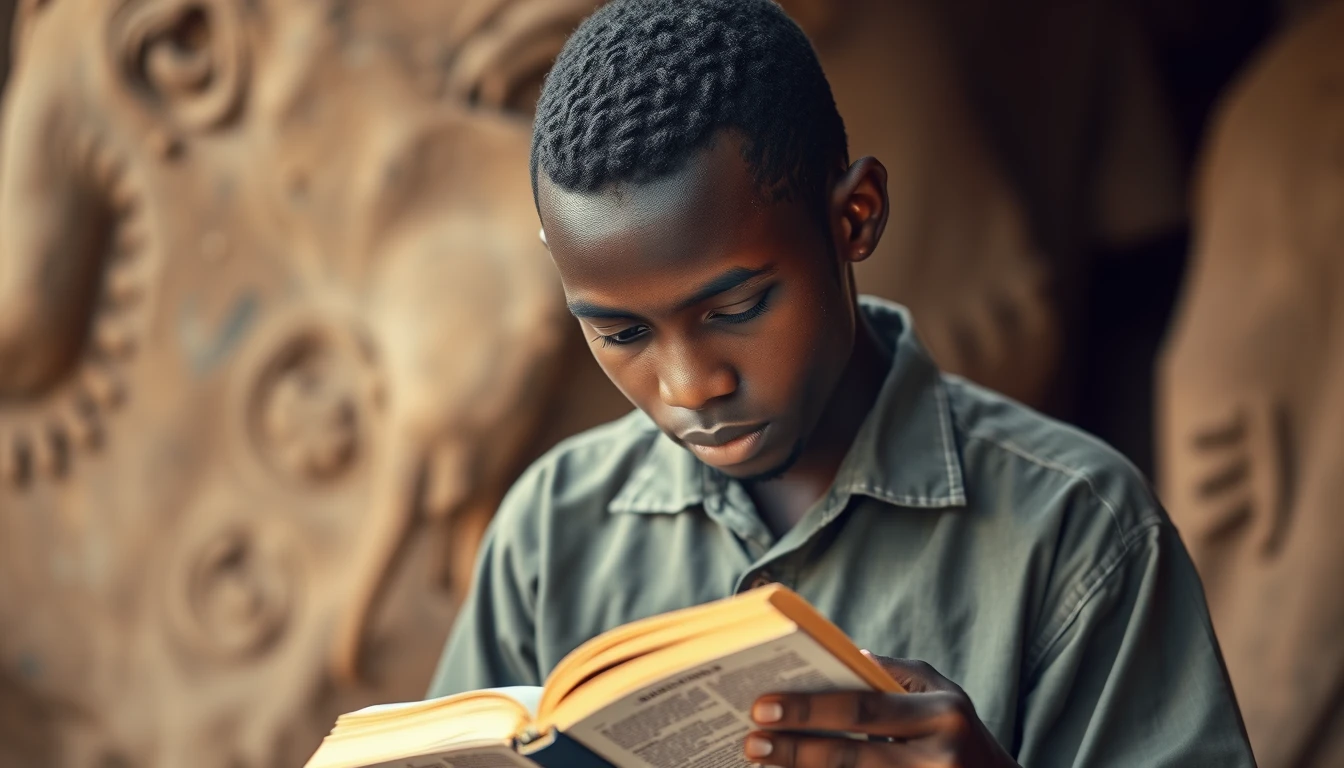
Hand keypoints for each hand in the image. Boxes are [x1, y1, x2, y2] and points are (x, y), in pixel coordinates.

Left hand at [743, 651, 1018, 766]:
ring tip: (761, 763)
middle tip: (751, 742)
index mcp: (942, 715)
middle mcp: (938, 757)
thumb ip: (891, 674)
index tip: (762, 707)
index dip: (809, 709)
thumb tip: (835, 655)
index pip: (863, 708)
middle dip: (795, 749)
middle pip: (851, 756)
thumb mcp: (941, 692)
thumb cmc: (961, 731)